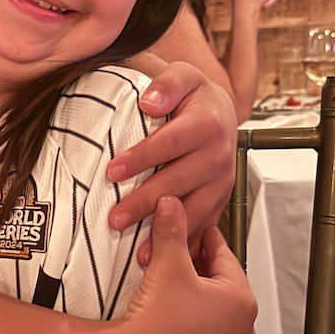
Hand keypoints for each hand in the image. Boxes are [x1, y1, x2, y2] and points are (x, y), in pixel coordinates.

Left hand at [107, 62, 236, 260]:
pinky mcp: (220, 201)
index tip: (112, 171)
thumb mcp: (183, 74)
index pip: (170, 142)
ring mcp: (222, 182)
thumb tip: (150, 102)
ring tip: (140, 250)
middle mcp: (219, 155)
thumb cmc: (193, 96)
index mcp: (208, 123)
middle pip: (179, 182)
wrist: (220, 111)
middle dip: (146, 202)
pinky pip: (203, 225)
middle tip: (115, 218)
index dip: (141, 157)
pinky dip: (184, 245)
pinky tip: (164, 259)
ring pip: (194, 210)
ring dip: (166, 231)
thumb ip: (167, 82)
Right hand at [125, 197, 255, 333]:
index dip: (204, 239)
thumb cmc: (157, 324)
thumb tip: (172, 204)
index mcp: (242, 300)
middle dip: (197, 269)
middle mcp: (243, 329)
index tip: (196, 229)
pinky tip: (169, 318)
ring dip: (194, 298)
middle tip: (176, 257)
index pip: (223, 256)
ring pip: (212, 312)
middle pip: (219, 285)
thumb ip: (171, 230)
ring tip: (169, 288)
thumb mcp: (167, 266)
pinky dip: (190, 324)